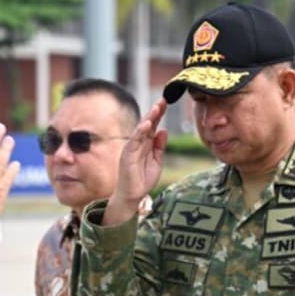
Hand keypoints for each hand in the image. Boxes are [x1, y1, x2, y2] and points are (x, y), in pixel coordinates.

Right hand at [107, 99, 169, 226]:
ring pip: (141, 130)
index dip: (159, 114)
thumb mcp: (157, 161)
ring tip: (157, 108)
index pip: (153, 125)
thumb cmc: (143, 179)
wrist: (133, 195)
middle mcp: (138, 143)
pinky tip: (147, 124)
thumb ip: (160, 147)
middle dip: (155, 112)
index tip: (166, 103)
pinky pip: (134, 141)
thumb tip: (164, 130)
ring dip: (149, 118)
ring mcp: (132, 147)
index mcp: (146, 144)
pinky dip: (140, 132)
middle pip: (148, 124)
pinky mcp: (127, 154)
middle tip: (164, 100)